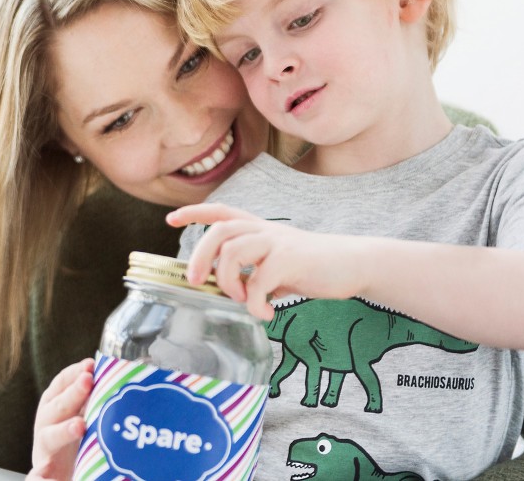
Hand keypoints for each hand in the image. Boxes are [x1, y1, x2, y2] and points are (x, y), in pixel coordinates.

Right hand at [28, 358, 93, 479]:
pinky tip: (52, 476)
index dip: (74, 372)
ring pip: (50, 437)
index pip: (60, 383)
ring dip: (64, 430)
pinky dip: (42, 475)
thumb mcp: (81, 416)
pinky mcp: (42, 475)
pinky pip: (38, 476)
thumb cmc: (72, 442)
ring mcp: (44, 450)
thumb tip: (120, 377)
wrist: (56, 476)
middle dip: (73, 393)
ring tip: (80, 426)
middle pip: (58, 406)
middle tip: (88, 380)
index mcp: (53, 406)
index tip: (91, 365)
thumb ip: (92, 400)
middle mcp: (46, 424)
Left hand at [167, 203, 367, 319]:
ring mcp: (277, 242)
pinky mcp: (290, 260)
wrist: (353, 264)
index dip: (194, 212)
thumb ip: (256, 272)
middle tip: (197, 282)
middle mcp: (264, 230)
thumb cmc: (313, 266)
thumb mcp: (278, 264)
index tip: (171, 219)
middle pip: (219, 231)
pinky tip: (266, 313)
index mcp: (258, 228)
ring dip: (229, 281)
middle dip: (201, 256)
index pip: (220, 211)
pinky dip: (255, 303)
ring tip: (240, 300)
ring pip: (233, 251)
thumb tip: (237, 294)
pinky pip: (259, 281)